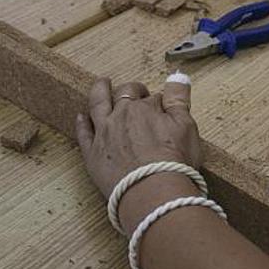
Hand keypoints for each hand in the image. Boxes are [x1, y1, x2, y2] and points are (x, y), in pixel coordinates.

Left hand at [75, 77, 202, 198]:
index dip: (159, 101)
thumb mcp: (186, 126)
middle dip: (131, 91)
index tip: (163, 107)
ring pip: (97, 104)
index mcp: (145, 108)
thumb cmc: (173, 162)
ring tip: (101, 83)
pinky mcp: (92, 154)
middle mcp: (121, 116)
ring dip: (99, 91)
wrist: (152, 192)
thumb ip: (179, 98)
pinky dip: (82, 123)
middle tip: (137, 92)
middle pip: (124, 94)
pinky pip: (84, 133)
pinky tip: (82, 117)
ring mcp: (104, 134)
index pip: (152, 98)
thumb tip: (177, 76)